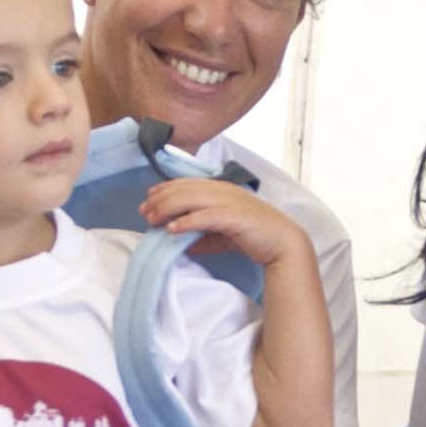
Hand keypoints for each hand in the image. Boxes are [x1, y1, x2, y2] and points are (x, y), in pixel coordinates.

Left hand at [138, 178, 313, 272]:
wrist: (282, 242)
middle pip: (184, 189)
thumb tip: (181, 242)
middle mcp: (223, 190)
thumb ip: (202, 234)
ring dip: (168, 209)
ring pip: (190, 199)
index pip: (187, 183)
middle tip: (143, 211)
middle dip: (160, 199)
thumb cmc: (253, 236)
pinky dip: (186, 221)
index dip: (165, 188)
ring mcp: (229, 202)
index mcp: (221, 189)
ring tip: (152, 220)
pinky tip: (172, 228)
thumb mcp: (222, 234)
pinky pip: (204, 216)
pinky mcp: (233, 217)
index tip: (148, 198)